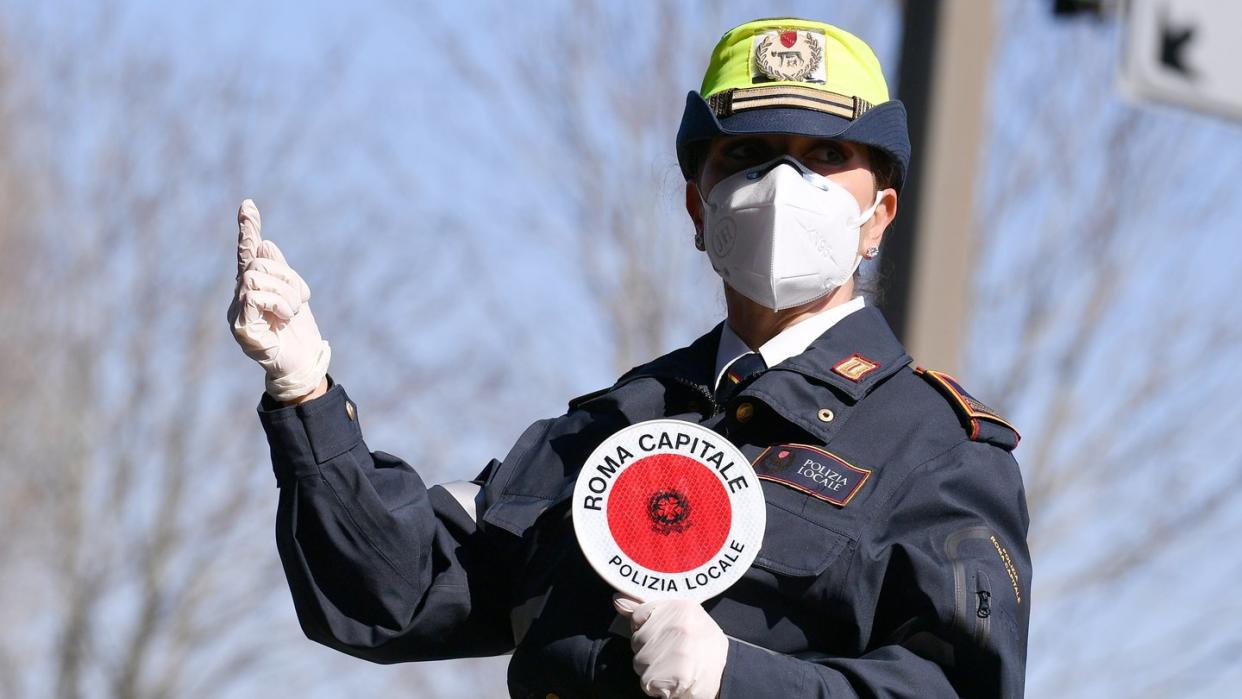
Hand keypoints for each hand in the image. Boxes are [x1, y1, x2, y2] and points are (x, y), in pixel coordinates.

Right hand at [228, 199, 330, 401]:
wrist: (303, 364)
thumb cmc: (298, 333)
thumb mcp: (295, 295)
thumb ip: (281, 272)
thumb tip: (266, 244)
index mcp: (254, 287)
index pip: (248, 254)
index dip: (248, 229)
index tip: (248, 205)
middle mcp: (240, 297)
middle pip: (258, 263)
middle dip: (287, 278)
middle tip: (300, 301)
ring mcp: (237, 313)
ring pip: (256, 277)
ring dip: (285, 292)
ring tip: (291, 313)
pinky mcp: (241, 328)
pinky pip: (255, 296)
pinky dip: (278, 302)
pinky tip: (285, 317)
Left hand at [614, 595, 728, 698]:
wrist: (727, 676)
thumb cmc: (701, 646)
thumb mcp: (681, 619)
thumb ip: (647, 610)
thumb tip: (617, 600)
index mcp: (681, 607)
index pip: (639, 616)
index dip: (647, 630)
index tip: (664, 635)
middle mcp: (679, 625)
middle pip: (637, 641)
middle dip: (648, 651)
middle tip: (671, 653)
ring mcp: (677, 650)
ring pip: (639, 662)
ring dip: (652, 670)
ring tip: (673, 666)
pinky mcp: (674, 675)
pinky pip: (646, 682)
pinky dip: (656, 686)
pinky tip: (673, 680)